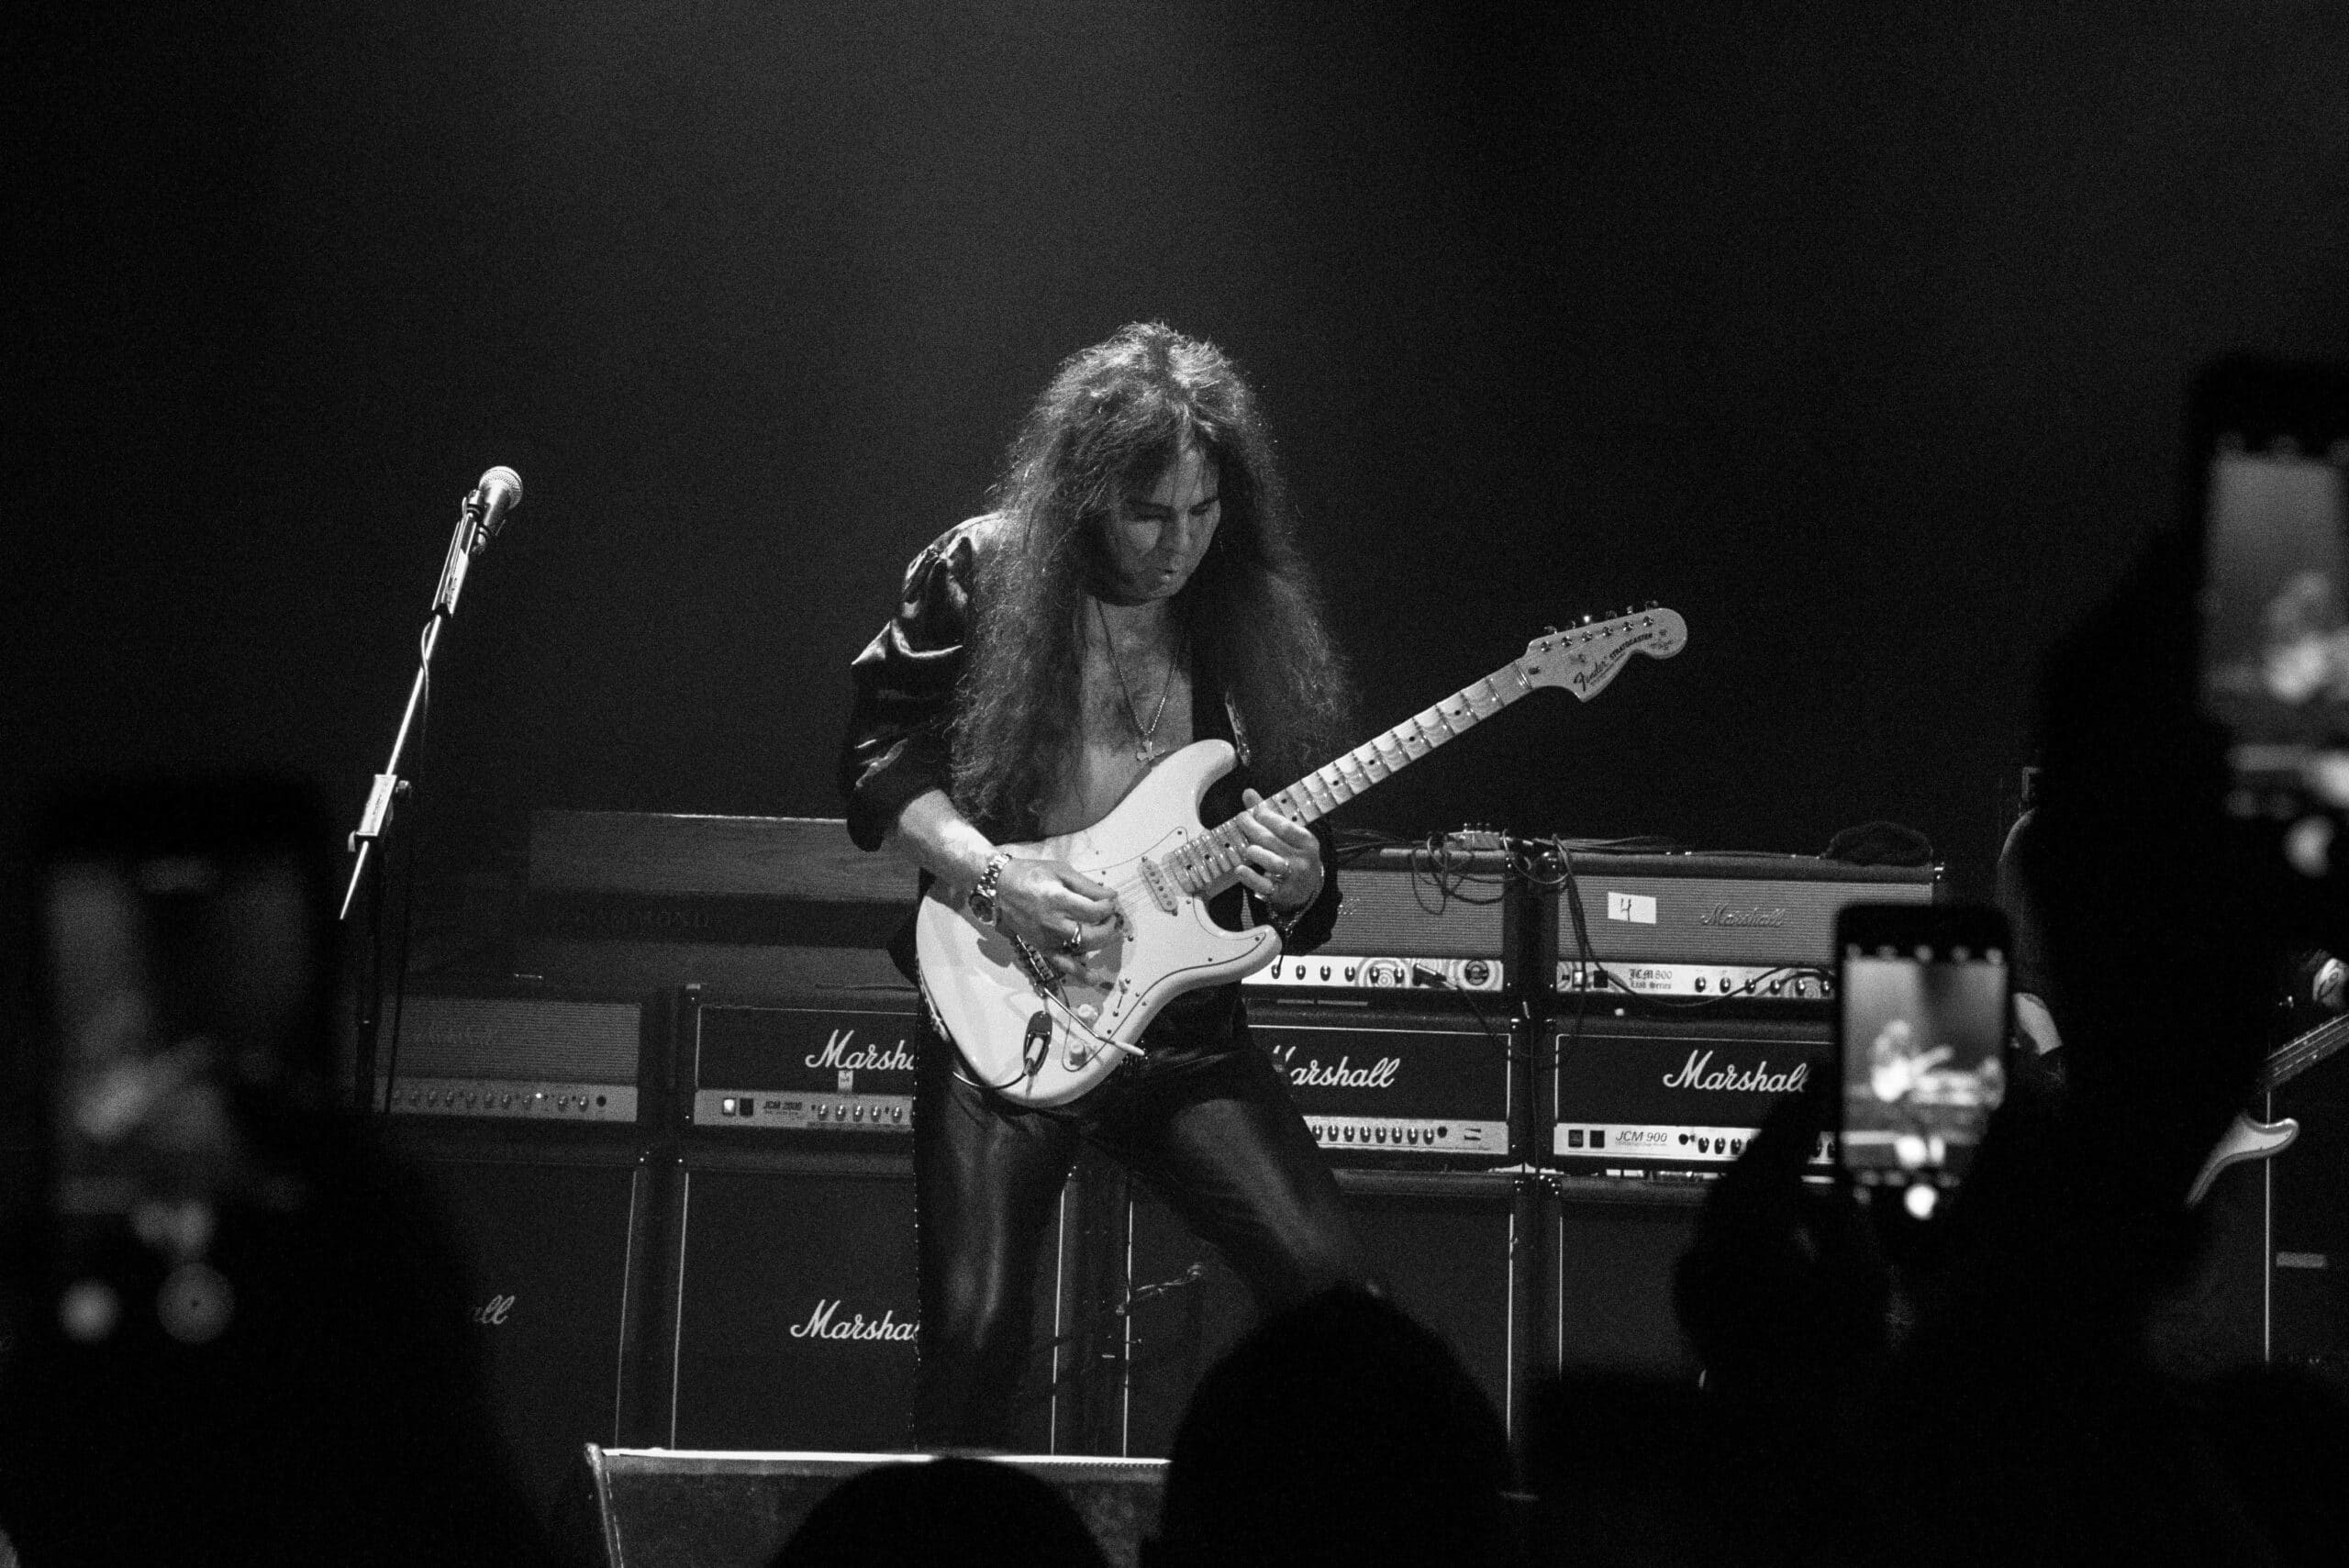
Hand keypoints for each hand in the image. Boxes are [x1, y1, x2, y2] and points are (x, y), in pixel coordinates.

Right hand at [991, 856, 1120, 983]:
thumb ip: (1087, 885)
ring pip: (1083, 948)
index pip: (1094, 911)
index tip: (1110, 899)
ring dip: (1103, 942)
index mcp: (1058, 900)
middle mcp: (1053, 923)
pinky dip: (1080, 973)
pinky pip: (1063, 964)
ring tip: (1112, 933)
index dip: (1108, 906)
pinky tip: (1095, 979)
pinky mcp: (1042, 947)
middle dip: (1110, 925)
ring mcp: (1047, 938)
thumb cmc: (1030, 874)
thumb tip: (1111, 895)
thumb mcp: (1060, 870)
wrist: (999, 887)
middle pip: (1093, 933)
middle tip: (1114, 916)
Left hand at [1233, 789, 1322, 912]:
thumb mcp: (1289, 835)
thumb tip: (1248, 792)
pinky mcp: (1281, 894)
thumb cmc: (1294, 855)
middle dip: (1254, 829)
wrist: (1306, 891)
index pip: (1286, 827)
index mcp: (1307, 842)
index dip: (1267, 817)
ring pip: (1271, 863)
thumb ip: (1269, 814)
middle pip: (1273, 842)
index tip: (1253, 810)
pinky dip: (1250, 877)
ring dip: (1255, 852)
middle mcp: (1302, 860)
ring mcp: (1292, 878)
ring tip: (1247, 847)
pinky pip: (1264, 885)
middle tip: (1241, 819)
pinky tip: (1239, 869)